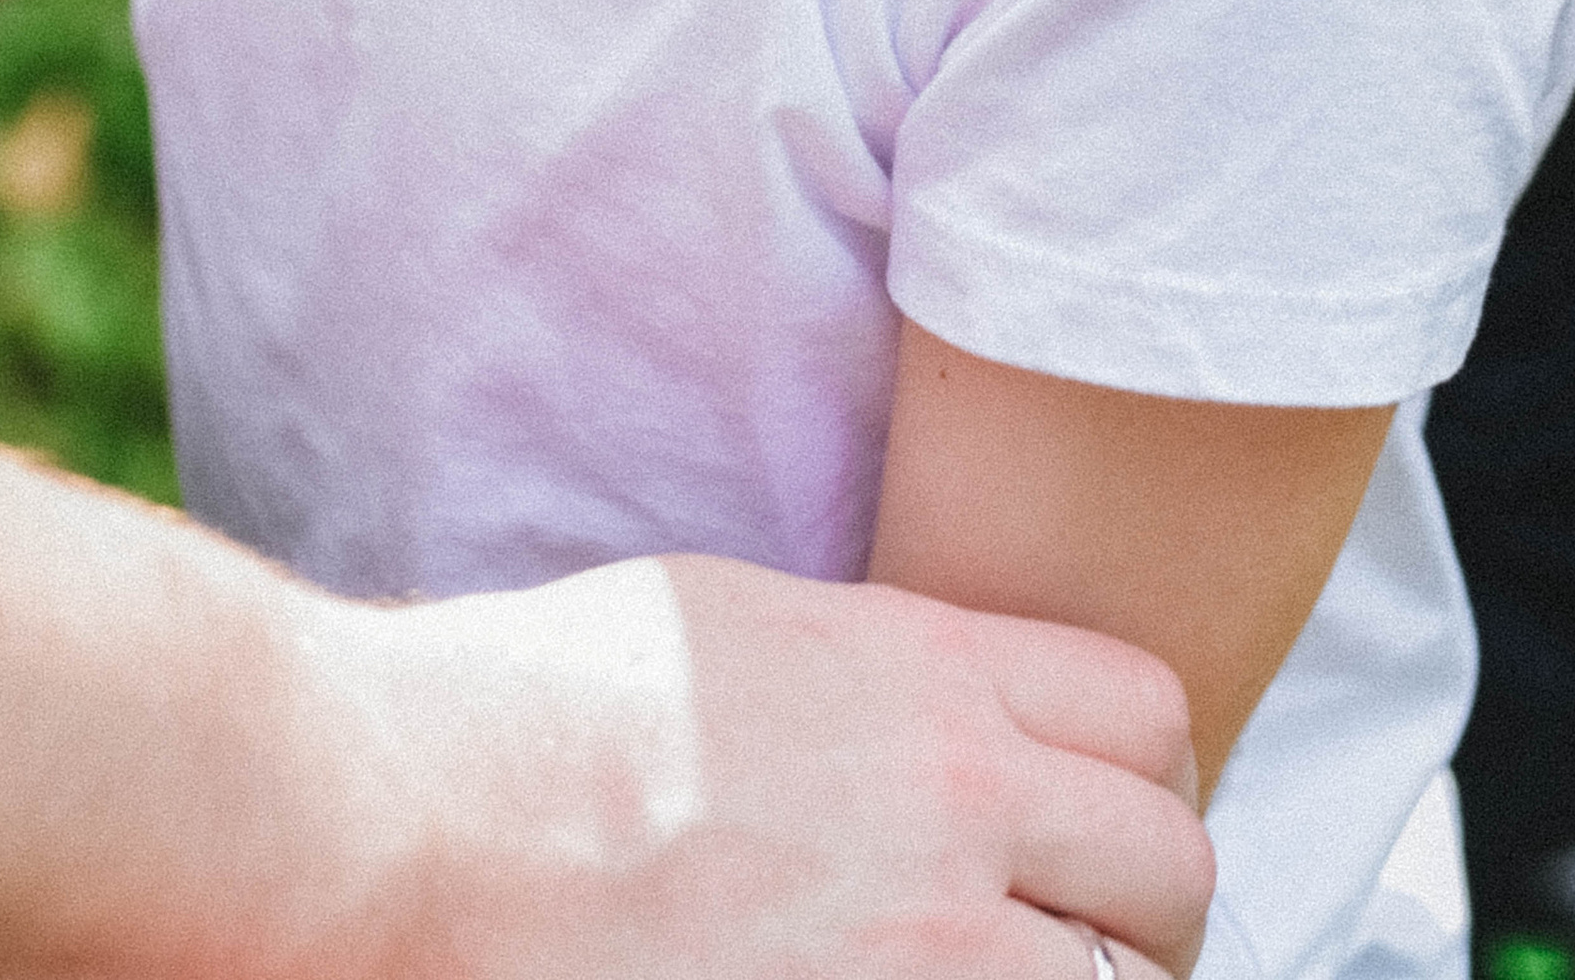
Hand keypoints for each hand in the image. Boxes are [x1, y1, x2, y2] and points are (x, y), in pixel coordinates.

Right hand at [342, 554, 1212, 979]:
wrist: (403, 815)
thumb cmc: (532, 713)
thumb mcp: (739, 627)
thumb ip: (878, 678)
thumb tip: (952, 722)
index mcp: (924, 675)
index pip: (1147, 715)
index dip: (1142, 784)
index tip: (1102, 836)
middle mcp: (951, 803)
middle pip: (1171, 871)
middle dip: (1147, 919)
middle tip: (1084, 953)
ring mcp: (915, 947)